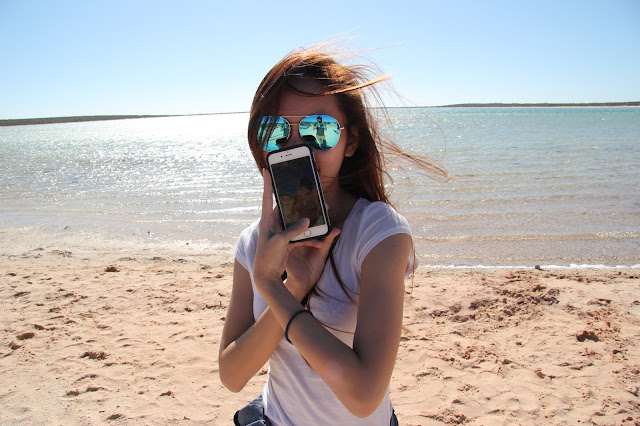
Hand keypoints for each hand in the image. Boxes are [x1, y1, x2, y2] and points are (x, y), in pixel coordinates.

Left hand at [253, 170, 338, 295]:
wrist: (266, 277)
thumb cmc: (267, 258)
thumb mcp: (280, 242)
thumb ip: (293, 230)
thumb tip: (307, 220)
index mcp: (266, 221)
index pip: (267, 198)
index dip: (268, 184)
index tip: (266, 170)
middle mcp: (273, 225)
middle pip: (287, 209)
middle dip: (299, 202)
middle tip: (308, 192)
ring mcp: (281, 234)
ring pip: (296, 222)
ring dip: (307, 220)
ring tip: (320, 213)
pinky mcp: (288, 243)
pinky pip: (300, 236)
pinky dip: (309, 238)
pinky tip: (319, 240)